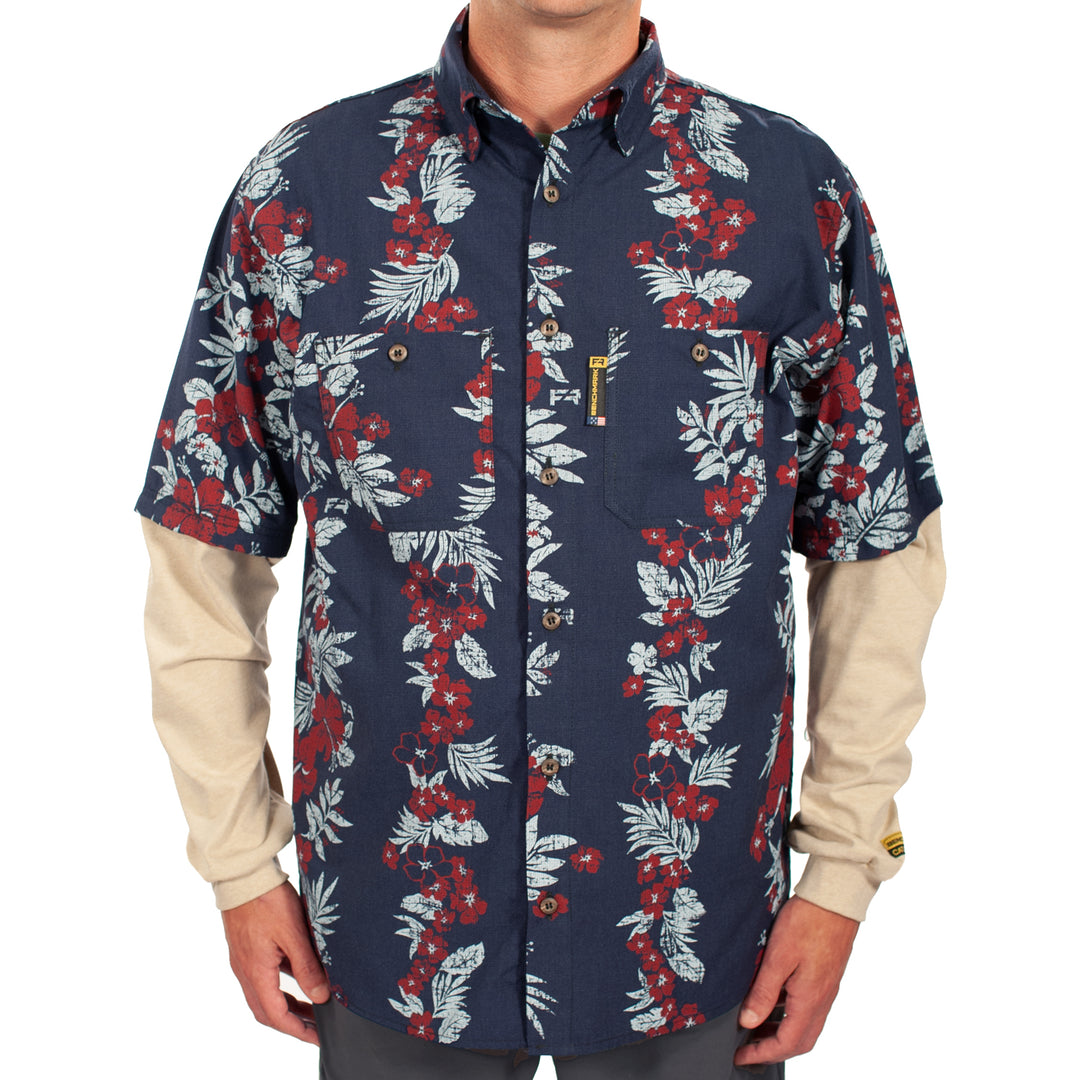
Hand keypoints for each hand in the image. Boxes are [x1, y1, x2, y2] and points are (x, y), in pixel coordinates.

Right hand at [221, 881, 330, 1045]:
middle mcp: (246, 970)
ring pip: (264, 994)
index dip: (297, 1029)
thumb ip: (307, 967)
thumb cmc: (266, 900)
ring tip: (312, 1005)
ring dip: (287, 1004)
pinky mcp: (247, 948)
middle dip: (292, 1022)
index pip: (276, 1015)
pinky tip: (300, 976)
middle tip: (316, 1027)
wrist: (243, 875)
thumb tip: (320, 996)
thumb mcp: (293, 933)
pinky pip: (263, 977)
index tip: (316, 1036)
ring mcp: (244, 959)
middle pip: (267, 1010)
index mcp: (256, 972)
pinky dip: (281, 984)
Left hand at [733, 895, 858, 1067]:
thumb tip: (749, 1022)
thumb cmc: (807, 922)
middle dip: (773, 1049)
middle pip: (801, 1041)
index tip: (742, 1057)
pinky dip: (791, 1015)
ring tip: (756, 1027)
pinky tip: (775, 1002)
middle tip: (748, 1048)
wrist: (835, 899)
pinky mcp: (826, 976)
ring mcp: (827, 989)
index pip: (787, 1043)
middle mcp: (822, 999)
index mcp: (810, 1000)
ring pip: (807, 1026)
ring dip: (783, 1033)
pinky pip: (810, 1008)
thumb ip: (764, 992)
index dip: (763, 1054)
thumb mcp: (778, 956)